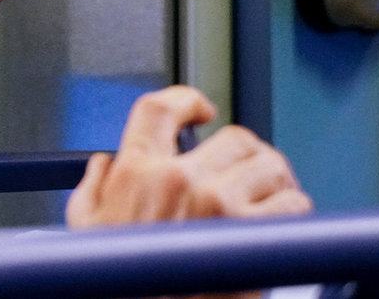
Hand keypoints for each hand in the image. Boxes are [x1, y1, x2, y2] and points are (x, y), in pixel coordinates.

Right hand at [65, 85, 311, 227]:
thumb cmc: (113, 278)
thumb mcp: (83, 228)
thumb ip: (92, 188)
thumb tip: (103, 165)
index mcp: (136, 170)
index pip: (161, 109)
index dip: (187, 100)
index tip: (201, 109)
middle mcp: (179, 178)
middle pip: (233, 136)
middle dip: (245, 153)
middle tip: (247, 170)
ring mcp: (218, 205)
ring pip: (269, 163)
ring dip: (275, 178)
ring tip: (271, 193)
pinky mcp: (250, 236)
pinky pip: (292, 202)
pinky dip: (295, 208)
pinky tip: (283, 220)